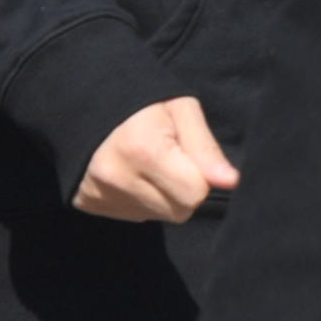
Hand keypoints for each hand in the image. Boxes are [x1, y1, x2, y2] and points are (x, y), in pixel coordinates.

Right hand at [75, 94, 237, 224]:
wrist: (93, 104)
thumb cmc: (147, 104)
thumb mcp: (183, 110)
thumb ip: (206, 148)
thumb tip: (231, 182)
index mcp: (143, 149)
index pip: (195, 193)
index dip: (202, 176)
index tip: (190, 155)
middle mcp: (116, 177)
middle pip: (179, 211)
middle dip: (186, 189)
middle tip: (172, 159)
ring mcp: (99, 194)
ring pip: (159, 216)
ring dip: (165, 197)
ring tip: (152, 165)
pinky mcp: (89, 204)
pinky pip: (136, 216)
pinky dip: (143, 200)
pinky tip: (135, 175)